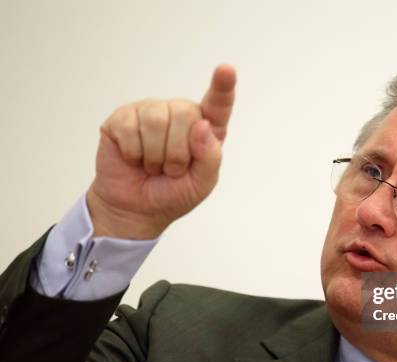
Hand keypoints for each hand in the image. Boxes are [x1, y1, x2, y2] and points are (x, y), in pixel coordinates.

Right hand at [86, 65, 235, 238]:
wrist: (136, 209)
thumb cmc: (172, 193)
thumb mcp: (202, 184)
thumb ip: (210, 158)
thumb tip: (203, 126)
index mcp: (205, 128)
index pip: (218, 104)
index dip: (222, 87)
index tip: (226, 70)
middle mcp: (180, 114)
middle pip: (185, 113)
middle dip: (177, 153)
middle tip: (170, 169)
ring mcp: (150, 112)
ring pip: (156, 120)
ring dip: (155, 155)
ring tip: (153, 165)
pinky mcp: (123, 118)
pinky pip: (130, 129)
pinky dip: (133, 153)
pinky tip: (134, 158)